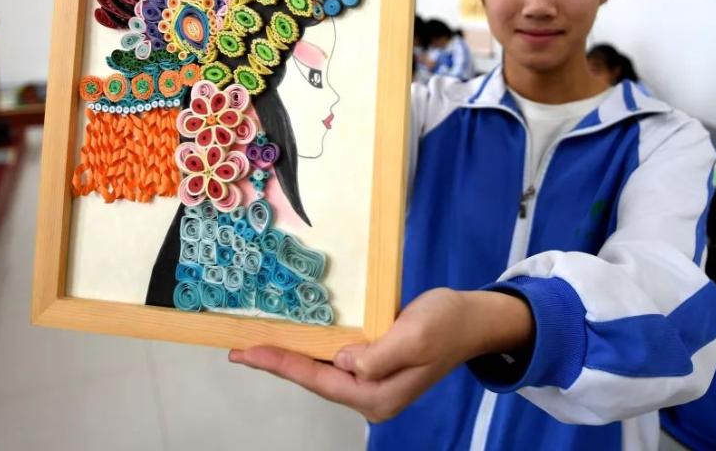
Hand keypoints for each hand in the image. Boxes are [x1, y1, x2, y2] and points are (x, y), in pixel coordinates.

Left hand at [228, 288, 532, 422]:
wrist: (474, 319)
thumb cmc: (447, 323)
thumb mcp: (414, 336)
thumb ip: (376, 356)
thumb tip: (341, 363)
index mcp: (380, 395)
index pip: (319, 381)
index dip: (281, 364)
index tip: (247, 352)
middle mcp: (373, 397)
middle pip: (316, 381)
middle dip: (279, 363)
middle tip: (241, 348)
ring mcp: (375, 384)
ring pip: (323, 372)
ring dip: (293, 357)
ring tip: (258, 346)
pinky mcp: (377, 367)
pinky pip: (336, 362)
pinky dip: (313, 350)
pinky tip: (297, 340)